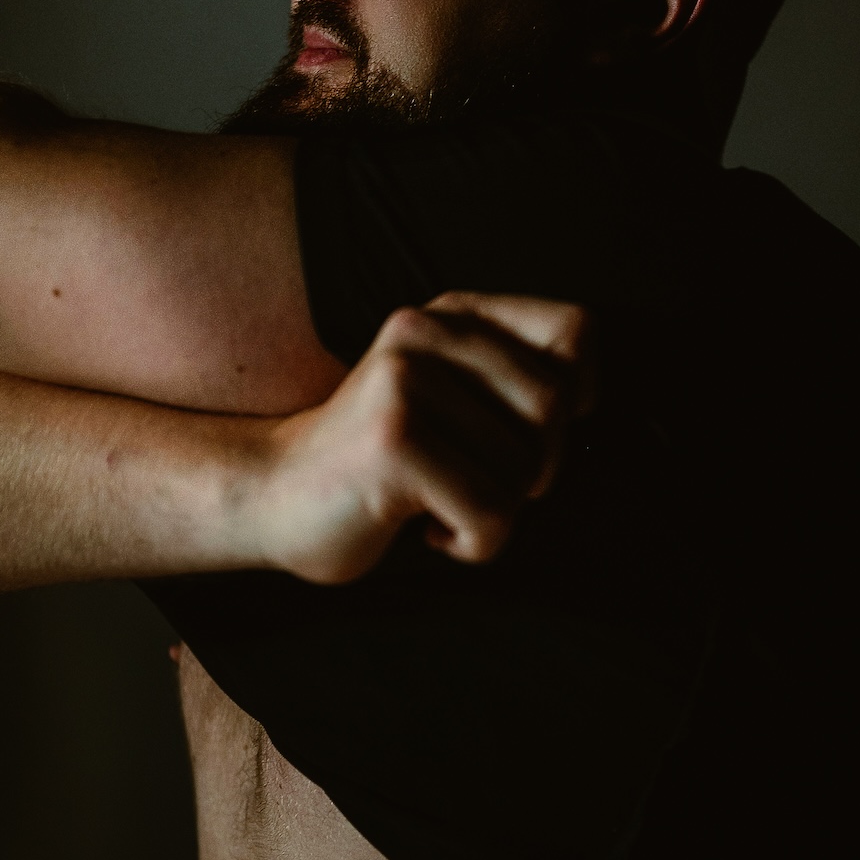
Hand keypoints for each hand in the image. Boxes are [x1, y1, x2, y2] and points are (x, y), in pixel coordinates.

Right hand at [251, 293, 593, 583]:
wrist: (272, 497)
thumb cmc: (381, 464)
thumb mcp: (451, 398)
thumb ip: (513, 379)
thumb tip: (587, 396)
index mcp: (452, 315)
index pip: (576, 330)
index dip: (579, 393)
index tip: (528, 431)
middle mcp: (427, 332)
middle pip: (556, 408)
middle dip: (533, 469)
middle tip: (477, 483)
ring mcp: (406, 382)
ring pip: (525, 468)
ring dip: (496, 511)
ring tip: (441, 503)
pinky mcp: (396, 442)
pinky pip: (491, 514)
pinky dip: (473, 544)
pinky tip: (427, 529)